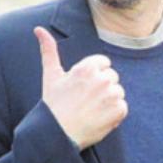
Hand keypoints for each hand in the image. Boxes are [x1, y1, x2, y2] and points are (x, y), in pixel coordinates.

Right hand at [36, 27, 126, 147]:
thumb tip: (38, 29)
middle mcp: (101, 79)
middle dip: (102, 88)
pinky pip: (123, 108)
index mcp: (87, 68)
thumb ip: (48, 50)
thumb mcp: (51, 75)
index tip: (83, 88)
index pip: (104, 63)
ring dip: (109, 101)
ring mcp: (111, 95)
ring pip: (118, 93)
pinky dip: (114, 115)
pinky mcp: (119, 111)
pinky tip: (98, 119)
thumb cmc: (53, 105)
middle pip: (112, 78)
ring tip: (91, 111)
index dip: (94, 76)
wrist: (57, 134)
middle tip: (85, 101)